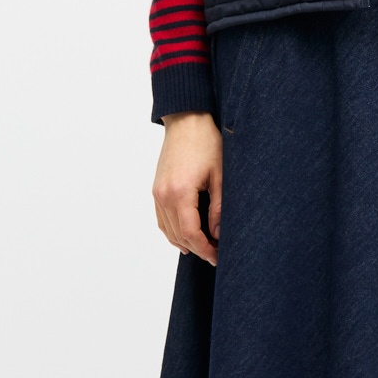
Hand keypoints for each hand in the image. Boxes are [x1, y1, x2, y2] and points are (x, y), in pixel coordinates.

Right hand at [153, 111, 222, 265]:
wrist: (187, 121)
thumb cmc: (206, 143)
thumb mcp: (220, 175)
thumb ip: (219, 207)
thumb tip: (217, 234)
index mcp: (180, 193)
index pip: (190, 233)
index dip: (205, 249)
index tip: (218, 256)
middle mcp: (164, 195)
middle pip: (178, 235)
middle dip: (197, 249)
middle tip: (215, 255)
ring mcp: (157, 193)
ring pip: (167, 230)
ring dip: (184, 242)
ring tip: (204, 248)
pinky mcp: (156, 189)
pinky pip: (161, 219)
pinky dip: (172, 231)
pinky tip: (185, 237)